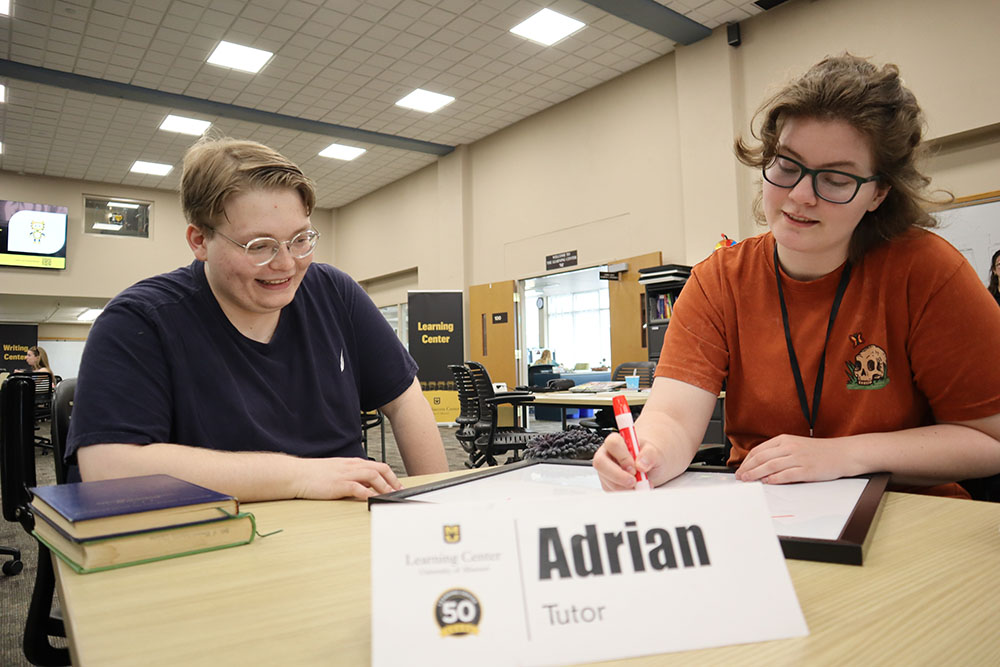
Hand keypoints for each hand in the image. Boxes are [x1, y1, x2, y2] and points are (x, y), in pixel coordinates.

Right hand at [295, 457, 402, 499]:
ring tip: (392, 496)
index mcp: (352, 463)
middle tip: (400, 491)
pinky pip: (358, 488)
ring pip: (373, 477)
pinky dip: (368, 494)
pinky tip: (374, 500)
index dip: (391, 476)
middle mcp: (352, 466)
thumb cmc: (314, 474)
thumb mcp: (337, 471)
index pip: (378, 466)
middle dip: (393, 481)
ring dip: (385, 487)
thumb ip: (352, 476)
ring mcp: (346, 475)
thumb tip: (365, 486)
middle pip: (380, 469)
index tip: (398, 485)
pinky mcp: (339, 484)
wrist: (297, 474)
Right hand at [592, 432, 663, 490]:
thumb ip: (649, 455)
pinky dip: (625, 493)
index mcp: (617, 441)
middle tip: (633, 482)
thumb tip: (640, 464)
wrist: (649, 468)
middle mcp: (607, 454)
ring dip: (625, 487)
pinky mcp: (607, 484)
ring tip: (640, 484)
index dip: (623, 457)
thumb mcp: (654, 453)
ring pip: (607, 480)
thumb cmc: (648, 457)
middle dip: (618, 475)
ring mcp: (605, 470)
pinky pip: (611, 491)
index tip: (634, 468)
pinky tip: (635, 488)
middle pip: (600, 463)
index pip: (613, 443)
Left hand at [734, 434, 857, 483]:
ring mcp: (798, 458)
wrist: (843, 453)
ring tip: (748, 480)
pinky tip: (767, 482)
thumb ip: (779, 452)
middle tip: (740, 477)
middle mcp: (790, 447)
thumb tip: (761, 464)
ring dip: (756, 474)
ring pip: (770, 466)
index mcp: (785, 440)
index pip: (759, 450)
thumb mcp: (796, 445)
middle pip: (762, 458)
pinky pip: (786, 475)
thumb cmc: (820, 451)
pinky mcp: (807, 470)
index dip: (747, 461)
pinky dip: (774, 479)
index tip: (740, 469)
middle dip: (748, 468)